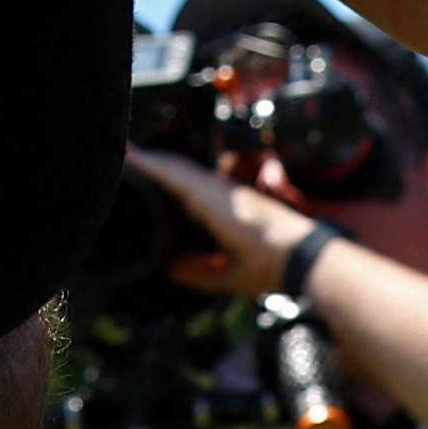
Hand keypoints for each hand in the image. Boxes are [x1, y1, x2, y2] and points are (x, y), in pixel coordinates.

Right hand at [120, 144, 317, 301]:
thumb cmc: (268, 265)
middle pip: (176, 166)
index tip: (122, 151)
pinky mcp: (236, 195)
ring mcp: (228, 189)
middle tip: (121, 155)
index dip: (145, 162)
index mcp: (212, 203)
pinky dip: (181, 174)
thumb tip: (164, 267)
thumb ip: (194, 273)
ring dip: (164, 164)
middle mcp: (219, 189)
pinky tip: (174, 184)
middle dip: (148, 158)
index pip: (171, 174)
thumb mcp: (227, 276)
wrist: (306, 255)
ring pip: (189, 170)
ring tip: (139, 165)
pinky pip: (201, 178)